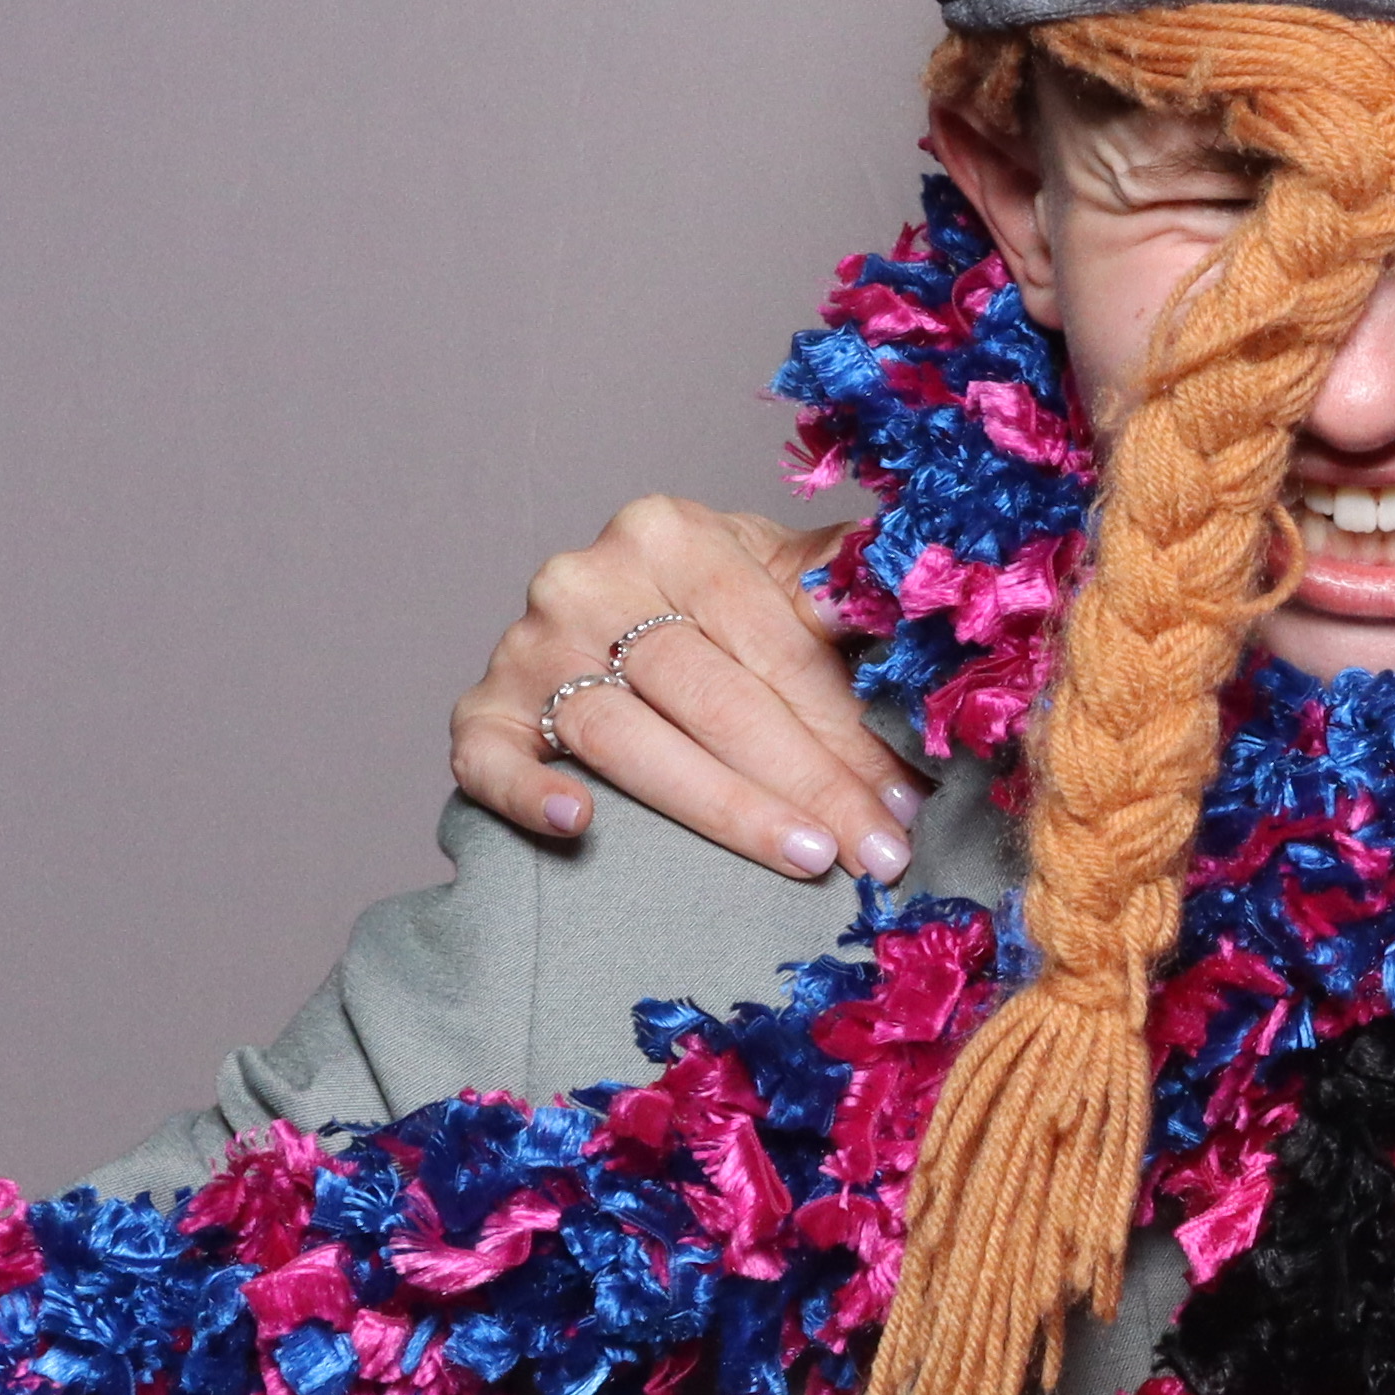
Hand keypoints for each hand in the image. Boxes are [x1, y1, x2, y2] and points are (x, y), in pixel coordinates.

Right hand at [451, 497, 913, 879]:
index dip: (848, 721)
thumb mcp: (781, 572)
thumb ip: (844, 581)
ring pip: (627, 737)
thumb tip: (915, 598)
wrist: (610, 613)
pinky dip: (527, 793)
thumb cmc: (721, 605)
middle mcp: (590, 583)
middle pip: (713, 695)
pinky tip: (579, 824)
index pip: (774, 640)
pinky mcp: (480, 712)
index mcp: (674, 536)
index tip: (907, 794)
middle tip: (876, 849)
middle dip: (810, 781)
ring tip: (806, 858)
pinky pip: (490, 760)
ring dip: (724, 807)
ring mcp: (528, 650)